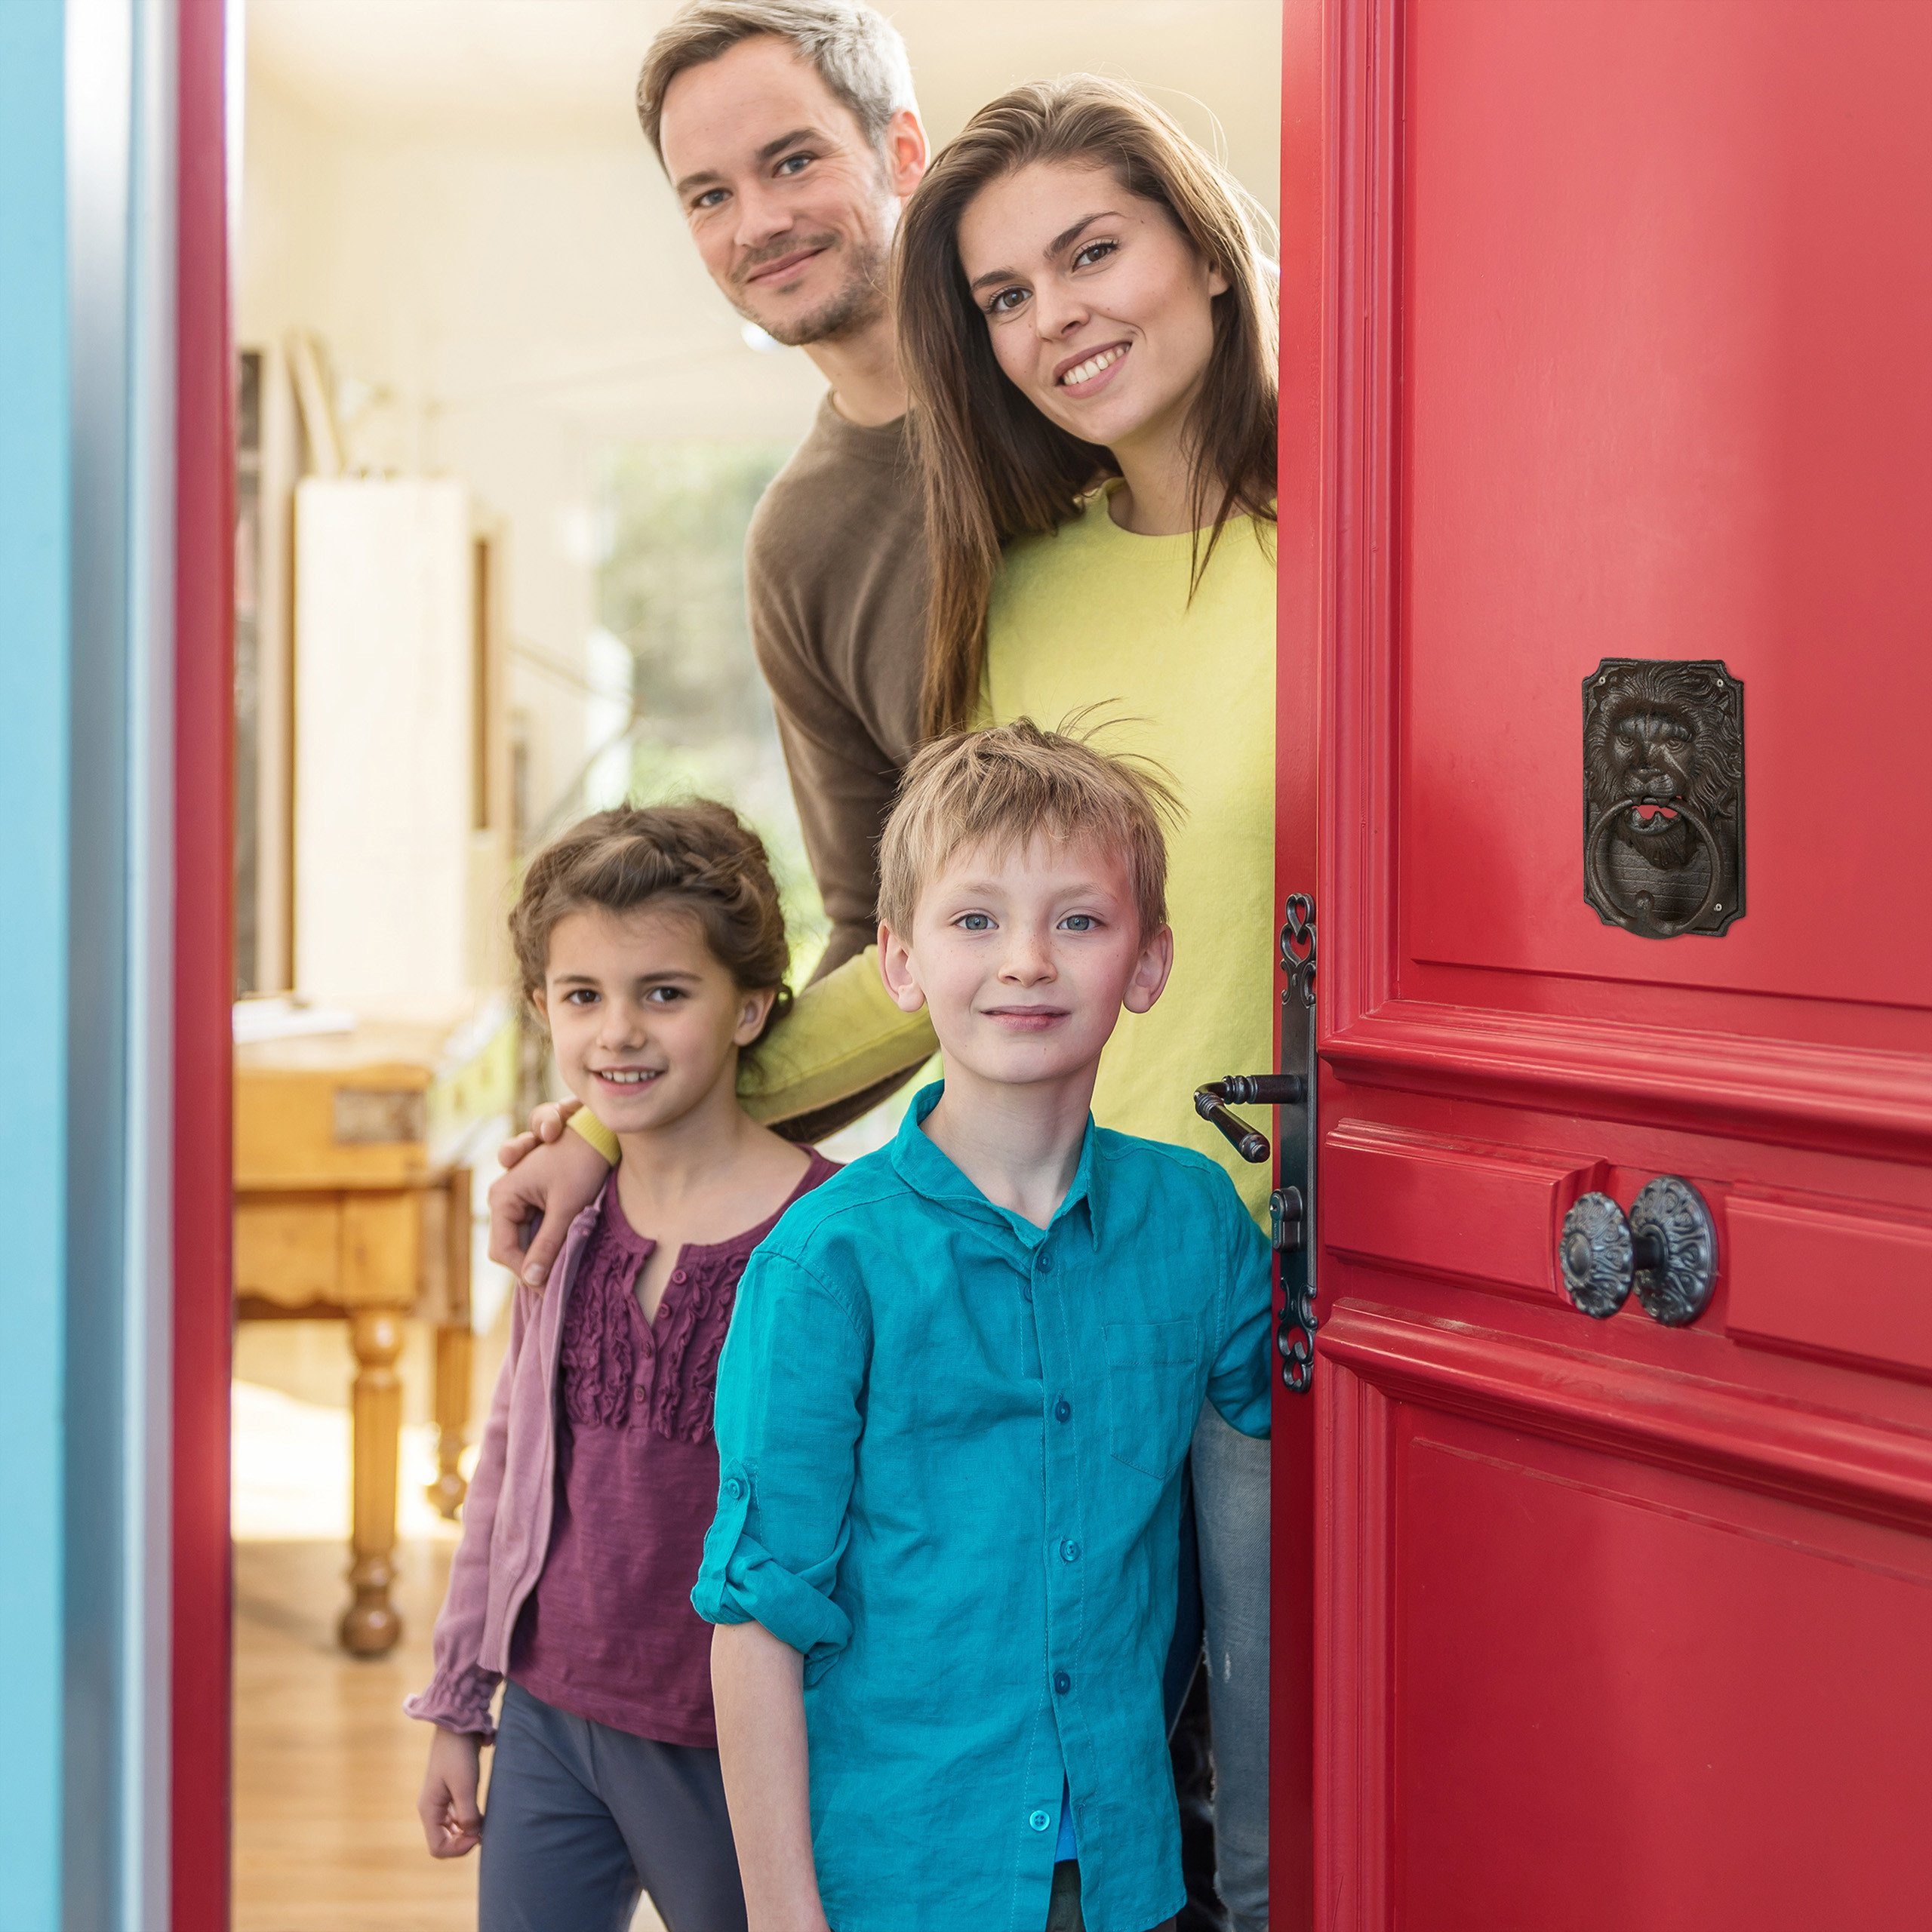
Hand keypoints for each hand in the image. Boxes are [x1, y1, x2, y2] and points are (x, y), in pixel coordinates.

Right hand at [417, 1727, 483, 1858]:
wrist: (458, 1726)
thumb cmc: (458, 1754)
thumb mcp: (464, 1785)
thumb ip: (467, 1813)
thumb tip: (475, 1835)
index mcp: (428, 1810)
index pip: (437, 1847)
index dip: (458, 1849)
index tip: (478, 1836)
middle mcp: (431, 1809)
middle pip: (443, 1841)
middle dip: (463, 1842)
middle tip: (484, 1832)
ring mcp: (440, 1801)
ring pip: (451, 1830)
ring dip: (466, 1831)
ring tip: (484, 1823)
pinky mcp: (450, 1793)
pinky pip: (456, 1817)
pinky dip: (467, 1820)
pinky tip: (481, 1813)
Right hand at [486, 1109, 611, 1287]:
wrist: (597, 1134)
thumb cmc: (582, 1164)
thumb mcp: (567, 1208)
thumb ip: (548, 1244)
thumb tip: (533, 1280)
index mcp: (503, 1196)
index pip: (504, 1249)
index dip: (526, 1272)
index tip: (551, 1288)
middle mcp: (503, 1198)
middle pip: (510, 1248)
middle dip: (533, 1265)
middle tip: (560, 1282)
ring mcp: (515, 1200)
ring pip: (523, 1242)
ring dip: (543, 1255)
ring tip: (566, 1271)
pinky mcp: (530, 1201)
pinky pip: (534, 1231)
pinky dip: (549, 1243)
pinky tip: (567, 1253)